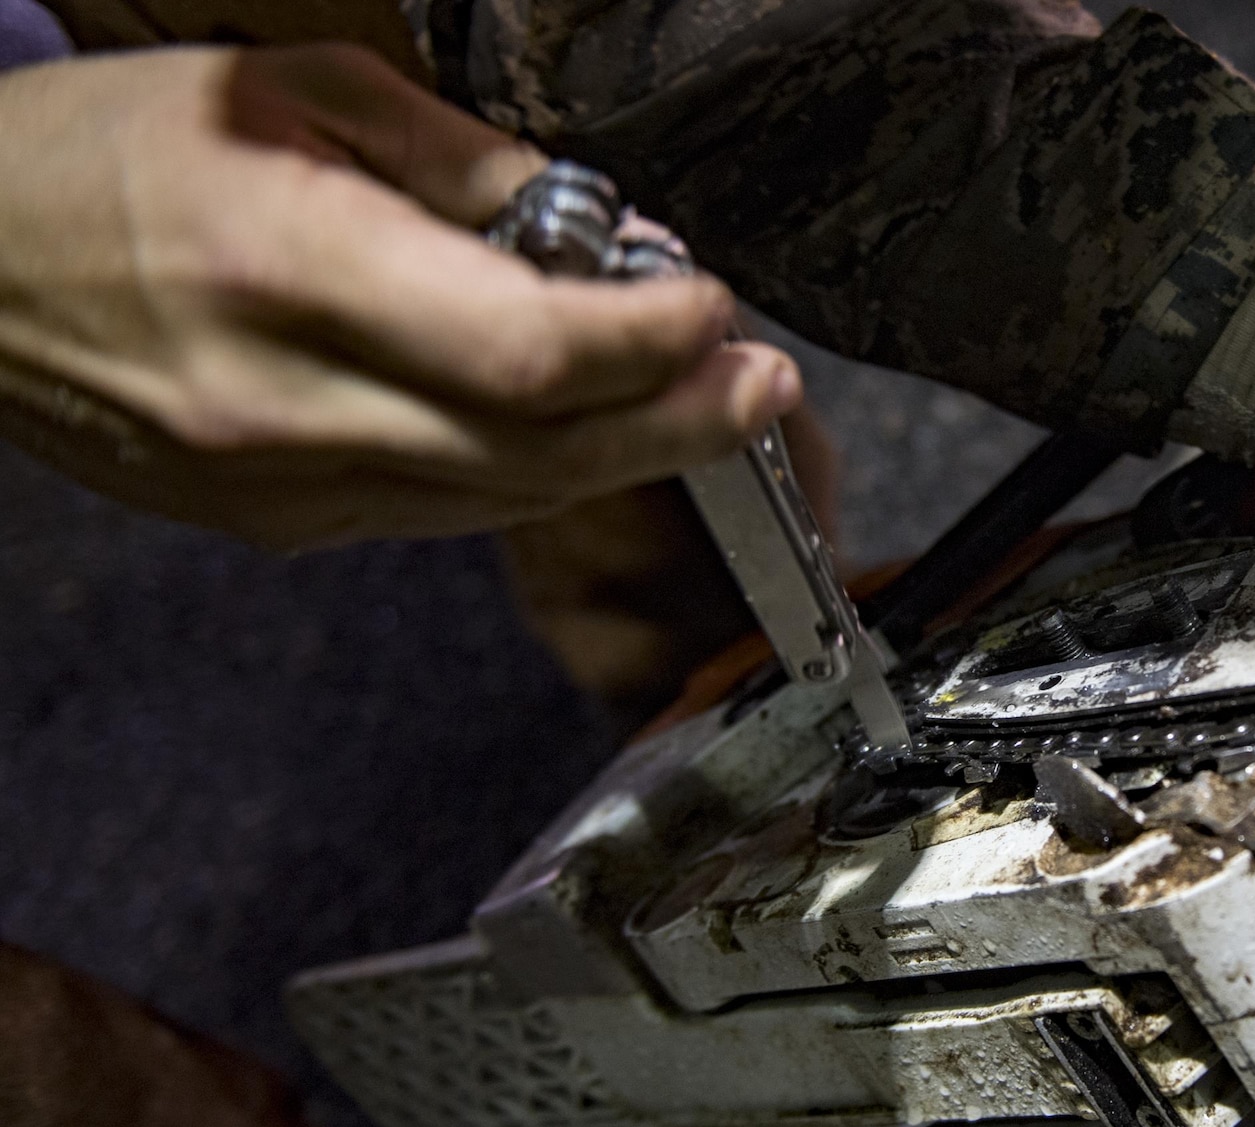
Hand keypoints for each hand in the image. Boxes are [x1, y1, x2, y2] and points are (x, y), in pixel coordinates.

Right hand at [0, 44, 801, 548]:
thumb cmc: (107, 155)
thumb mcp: (291, 94)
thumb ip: (461, 166)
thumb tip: (596, 228)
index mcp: (288, 268)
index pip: (530, 349)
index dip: (650, 342)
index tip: (713, 308)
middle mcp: (286, 403)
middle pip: (543, 448)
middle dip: (681, 419)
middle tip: (764, 386)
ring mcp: (279, 482)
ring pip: (506, 495)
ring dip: (623, 454)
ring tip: (699, 401)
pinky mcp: (274, 522)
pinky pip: (444, 511)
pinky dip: (531, 473)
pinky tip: (582, 430)